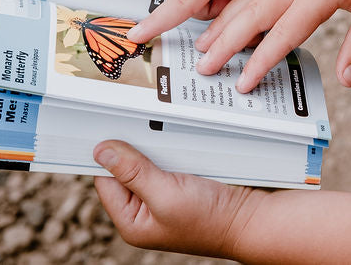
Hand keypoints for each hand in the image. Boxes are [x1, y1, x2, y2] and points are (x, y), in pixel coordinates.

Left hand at [94, 140, 260, 257]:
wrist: (248, 220)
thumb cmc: (209, 218)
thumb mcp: (165, 193)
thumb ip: (133, 172)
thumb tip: (101, 151)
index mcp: (131, 223)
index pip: (106, 181)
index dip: (108, 157)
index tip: (111, 130)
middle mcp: (144, 213)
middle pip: (125, 171)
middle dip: (133, 151)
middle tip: (140, 128)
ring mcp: (162, 201)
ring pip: (146, 165)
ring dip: (153, 150)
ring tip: (162, 139)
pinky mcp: (180, 189)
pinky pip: (166, 165)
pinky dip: (169, 153)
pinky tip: (176, 146)